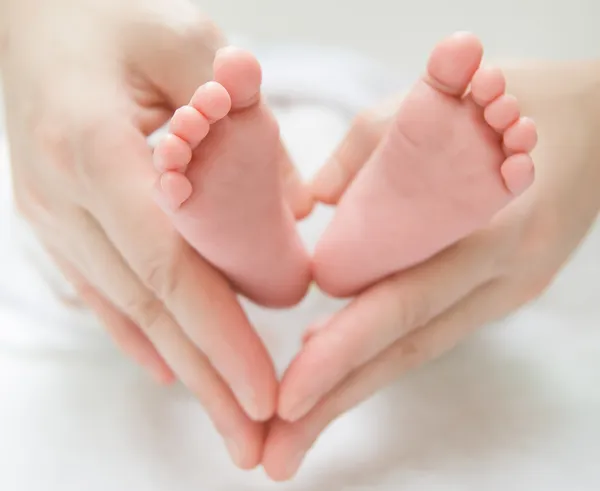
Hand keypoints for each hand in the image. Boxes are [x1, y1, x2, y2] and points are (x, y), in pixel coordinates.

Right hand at [0, 0, 293, 467]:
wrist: (30, 14)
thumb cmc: (105, 12)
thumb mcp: (187, 40)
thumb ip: (242, 119)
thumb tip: (289, 202)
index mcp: (96, 154)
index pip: (170, 269)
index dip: (218, 338)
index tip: (264, 394)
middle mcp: (66, 199)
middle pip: (149, 310)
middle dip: (207, 381)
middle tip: (255, 444)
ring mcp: (54, 216)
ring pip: (127, 310)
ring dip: (181, 371)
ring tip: (227, 423)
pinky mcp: (58, 220)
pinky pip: (103, 290)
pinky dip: (141, 334)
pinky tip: (171, 368)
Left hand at [262, 62, 599, 479]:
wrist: (598, 119)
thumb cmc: (509, 101)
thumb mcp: (429, 105)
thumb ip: (361, 158)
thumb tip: (309, 208)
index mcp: (487, 228)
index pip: (401, 303)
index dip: (341, 353)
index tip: (285, 397)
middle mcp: (498, 275)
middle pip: (406, 350)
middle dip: (336, 404)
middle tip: (276, 457)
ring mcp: (504, 290)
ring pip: (416, 350)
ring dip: (352, 391)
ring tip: (295, 433)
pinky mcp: (499, 291)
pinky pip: (431, 327)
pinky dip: (381, 351)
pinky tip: (337, 369)